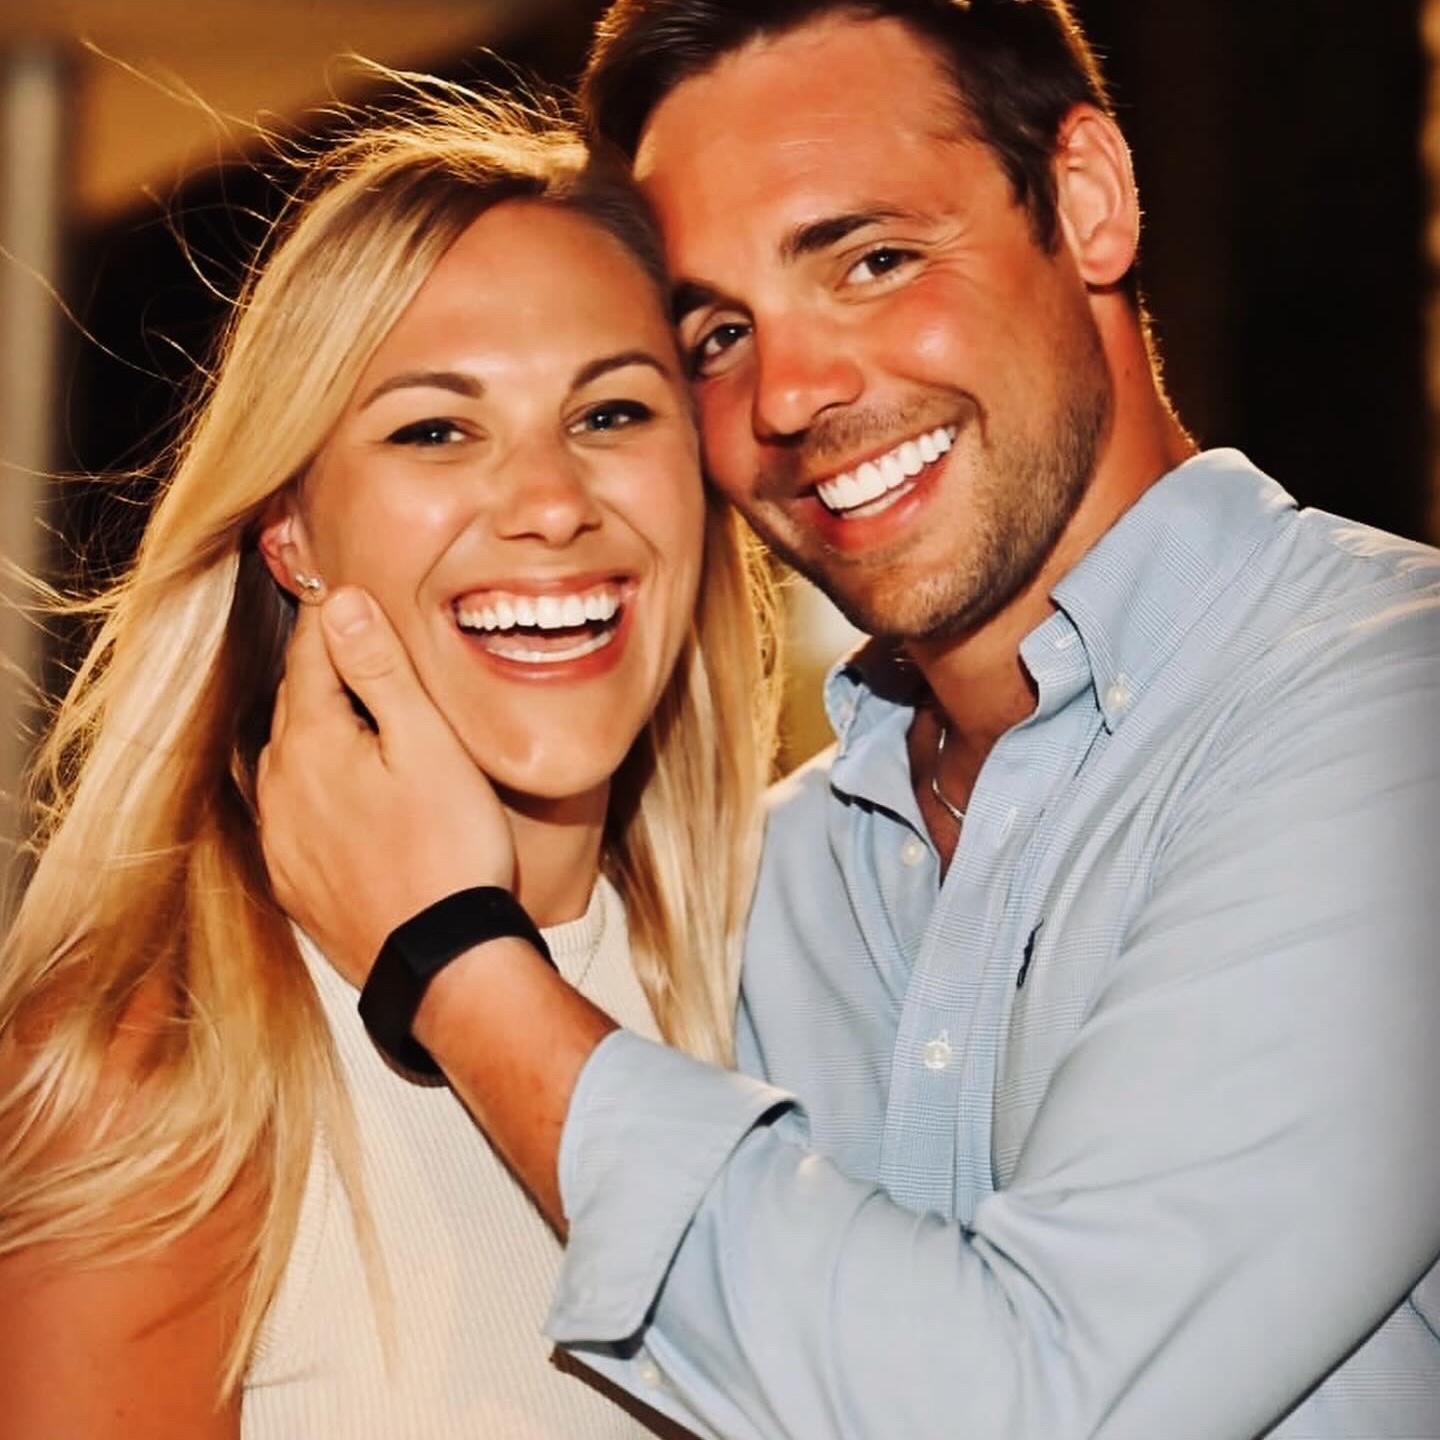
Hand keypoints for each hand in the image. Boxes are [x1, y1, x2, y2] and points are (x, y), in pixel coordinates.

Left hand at [258, 587, 515, 986]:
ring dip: (321, 730)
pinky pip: (295, 811)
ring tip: (362, 717)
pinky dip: (318, 786)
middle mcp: (279, 785)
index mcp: (310, 741)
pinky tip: (349, 792)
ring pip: (292, 757)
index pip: (312, 652)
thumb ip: (381, 670)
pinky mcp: (294, 879)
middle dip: (328, 669)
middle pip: (298, 703)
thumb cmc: (449, 849)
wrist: (441, 963)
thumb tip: (339, 602)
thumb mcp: (428, 744)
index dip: (335, 616)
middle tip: (362, 643)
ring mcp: (281, 837)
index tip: (348, 588)